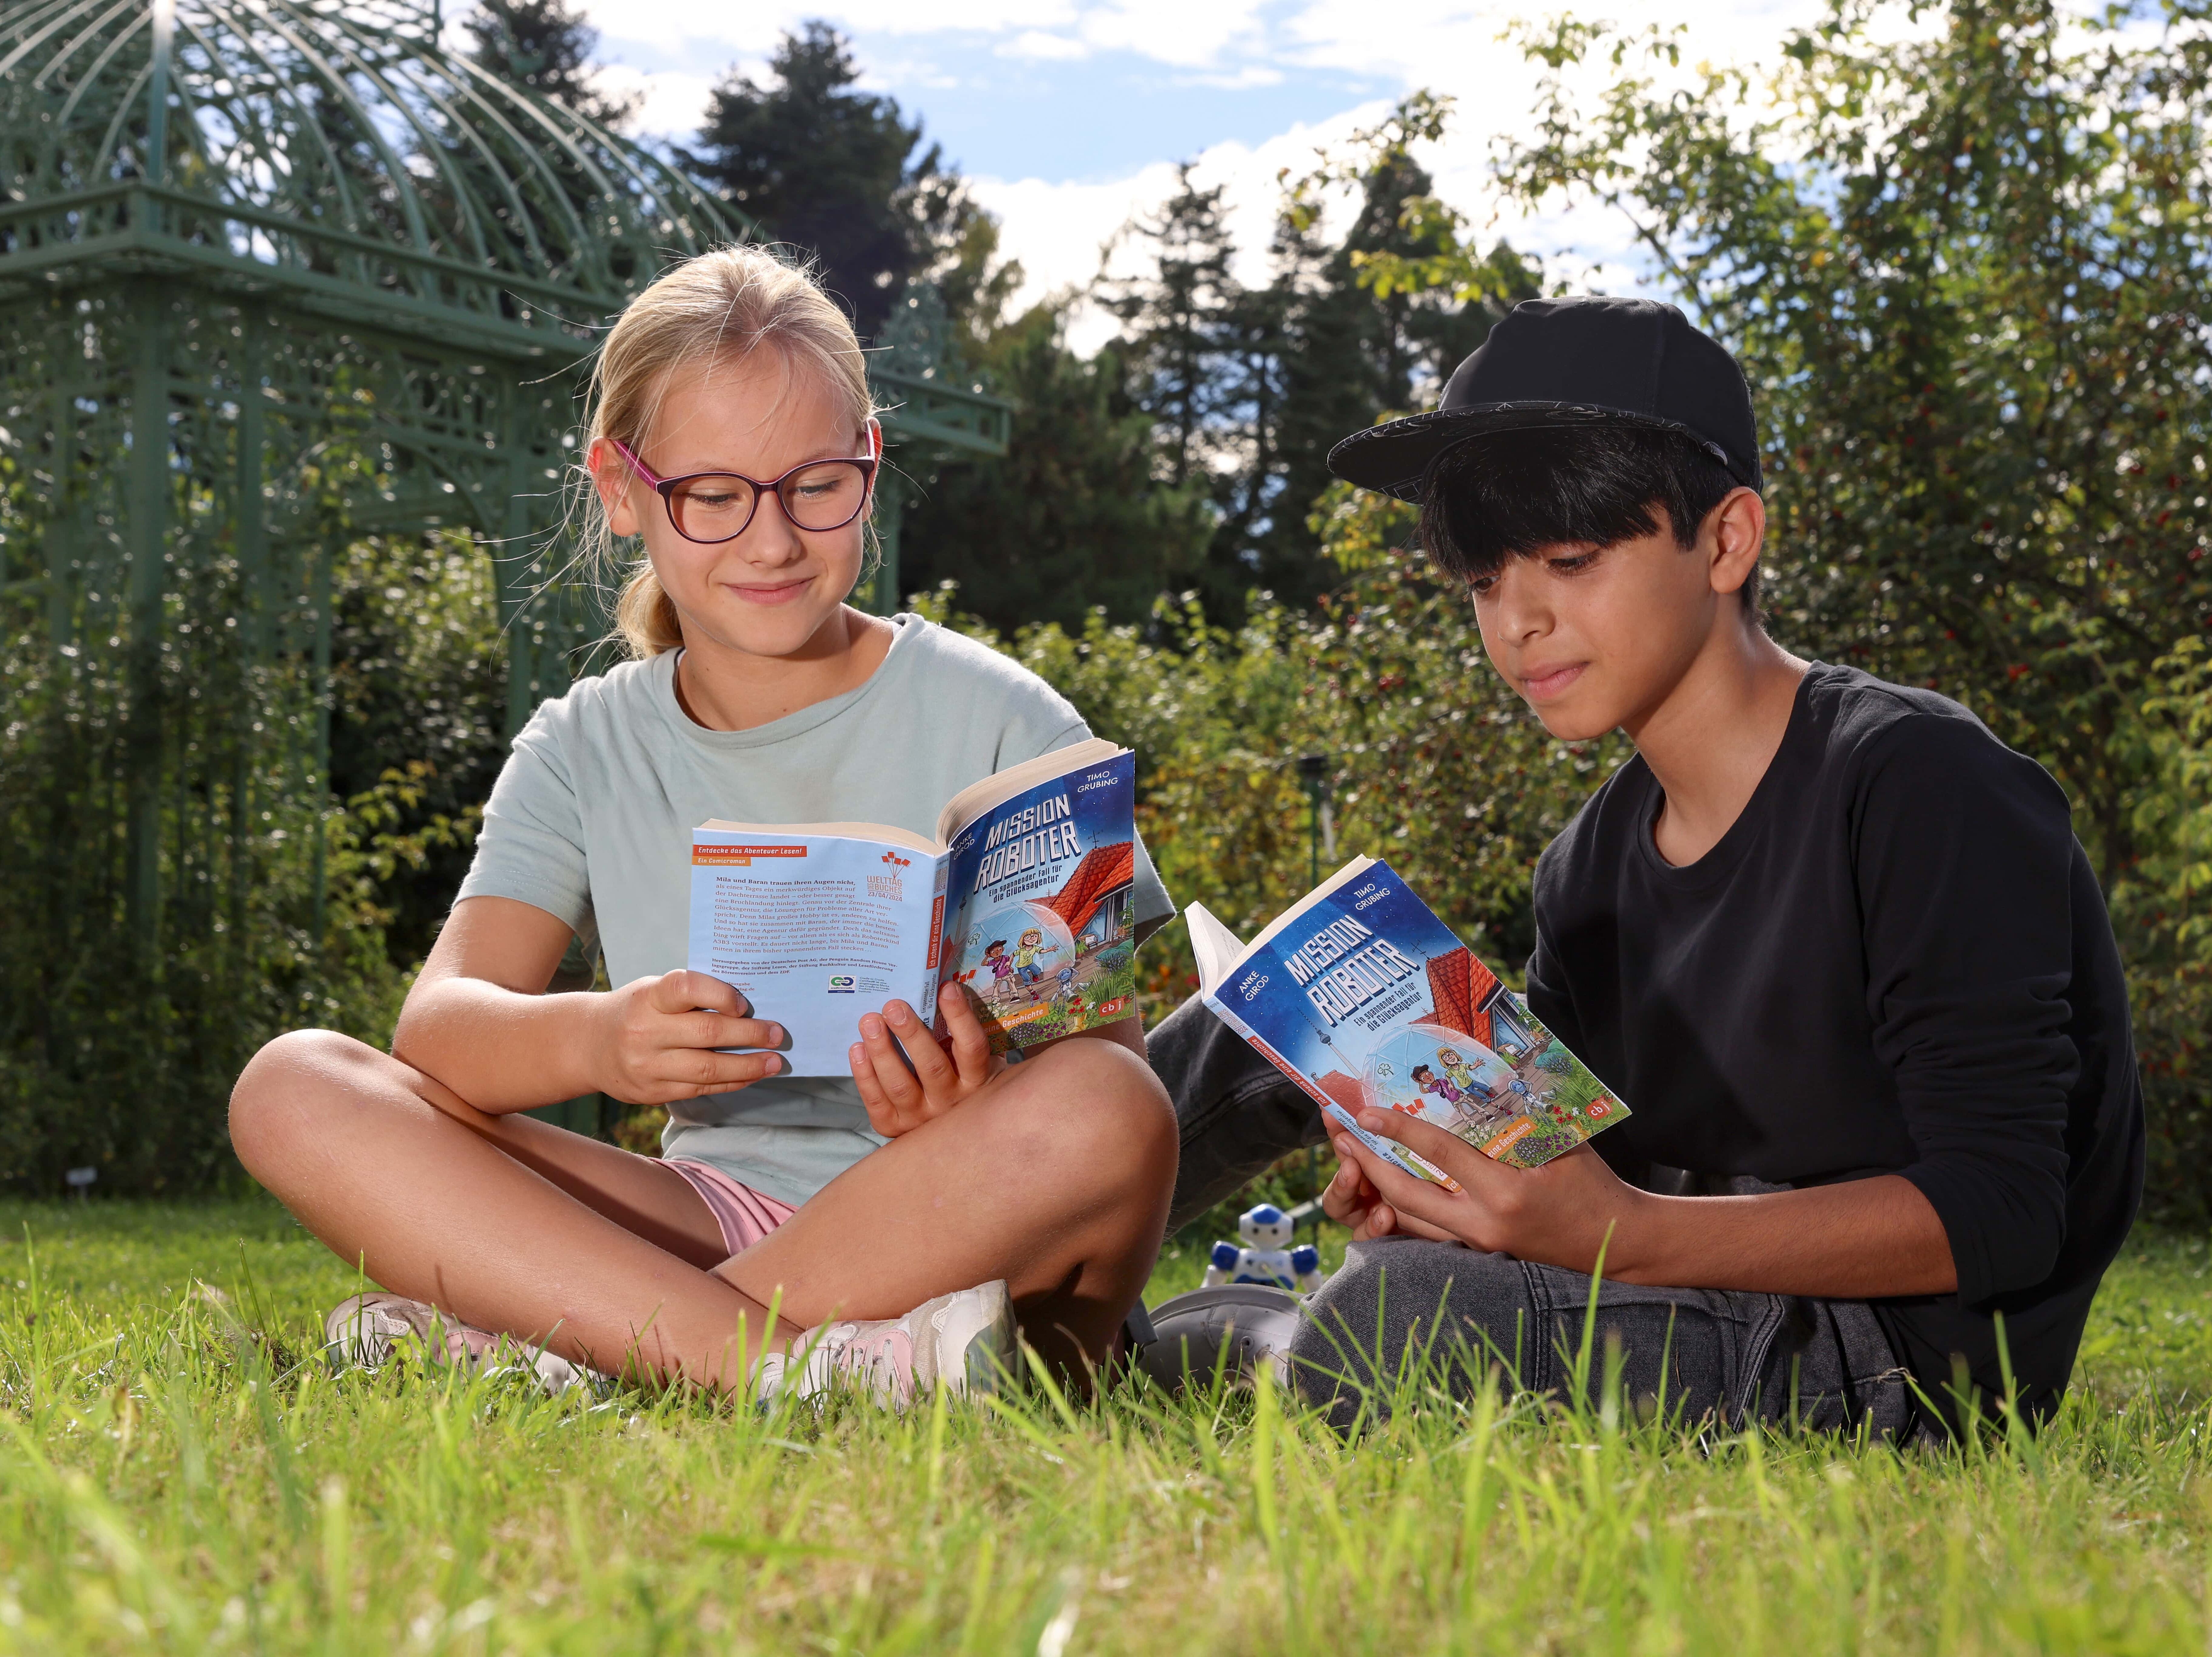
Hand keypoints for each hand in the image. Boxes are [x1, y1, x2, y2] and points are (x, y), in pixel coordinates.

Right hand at [590, 970, 785, 1104]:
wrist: (587, 1045)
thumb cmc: (636, 1010)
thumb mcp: (654, 992)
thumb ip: (692, 997)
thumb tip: (748, 1007)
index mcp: (648, 997)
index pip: (686, 987)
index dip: (721, 994)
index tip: (745, 1004)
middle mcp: (645, 1032)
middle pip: (707, 1032)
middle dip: (749, 1034)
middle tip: (778, 1034)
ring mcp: (647, 1066)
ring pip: (707, 1068)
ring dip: (747, 1066)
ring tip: (773, 1062)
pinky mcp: (652, 1093)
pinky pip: (699, 1089)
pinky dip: (730, 1082)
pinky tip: (749, 1076)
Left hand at [849, 983, 1002, 1137]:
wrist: (950, 1131)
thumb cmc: (960, 1079)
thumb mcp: (972, 1061)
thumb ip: (962, 1034)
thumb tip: (945, 987)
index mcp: (977, 1081)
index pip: (972, 1048)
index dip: (960, 1017)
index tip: (946, 988)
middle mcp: (951, 1103)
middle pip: (931, 1067)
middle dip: (911, 1033)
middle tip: (893, 1006)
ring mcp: (921, 1118)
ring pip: (899, 1085)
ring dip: (882, 1051)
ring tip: (869, 1021)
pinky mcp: (894, 1127)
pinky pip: (877, 1101)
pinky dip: (864, 1075)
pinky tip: (857, 1049)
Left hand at [1326, 1108, 1646, 1271]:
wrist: (1620, 1245)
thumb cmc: (1595, 1187)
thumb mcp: (1564, 1143)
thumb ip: (1523, 1115)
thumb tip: (1484, 1072)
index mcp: (1506, 1194)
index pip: (1440, 1154)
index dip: (1400, 1129)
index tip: (1366, 1111)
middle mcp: (1484, 1225)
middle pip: (1407, 1197)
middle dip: (1369, 1166)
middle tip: (1342, 1137)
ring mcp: (1480, 1246)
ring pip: (1411, 1220)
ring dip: (1379, 1190)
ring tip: (1355, 1158)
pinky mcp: (1481, 1254)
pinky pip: (1430, 1232)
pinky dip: (1405, 1210)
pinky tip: (1386, 1186)